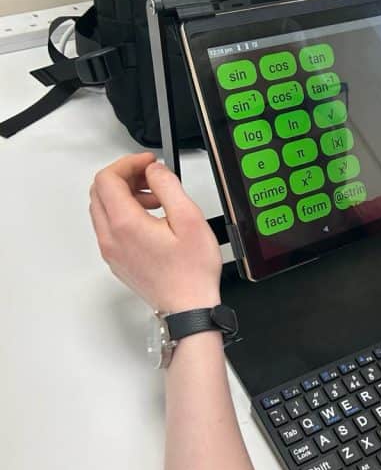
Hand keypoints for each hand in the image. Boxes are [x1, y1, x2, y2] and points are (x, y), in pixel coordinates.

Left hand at [89, 153, 221, 312]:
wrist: (188, 307)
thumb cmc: (192, 271)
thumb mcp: (189, 219)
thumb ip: (168, 186)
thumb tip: (154, 171)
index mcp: (125, 224)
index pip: (107, 179)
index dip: (127, 163)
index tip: (148, 163)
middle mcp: (111, 238)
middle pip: (99, 191)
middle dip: (124, 177)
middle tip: (150, 176)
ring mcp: (111, 250)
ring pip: (102, 208)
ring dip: (124, 195)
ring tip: (156, 199)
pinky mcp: (117, 259)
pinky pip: (109, 227)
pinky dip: (124, 213)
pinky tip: (151, 218)